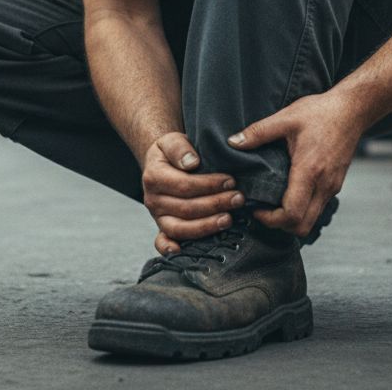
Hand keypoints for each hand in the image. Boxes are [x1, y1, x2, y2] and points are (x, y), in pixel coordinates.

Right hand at [141, 132, 243, 254]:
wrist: (161, 162)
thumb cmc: (173, 152)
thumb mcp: (172, 140)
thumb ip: (180, 148)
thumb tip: (192, 163)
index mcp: (154, 176)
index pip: (184, 185)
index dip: (209, 185)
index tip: (230, 181)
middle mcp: (152, 199)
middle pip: (186, 208)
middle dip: (216, 204)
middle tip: (238, 199)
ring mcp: (156, 216)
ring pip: (180, 228)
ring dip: (206, 226)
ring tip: (228, 219)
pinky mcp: (161, 227)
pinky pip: (162, 242)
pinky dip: (168, 249)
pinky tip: (181, 251)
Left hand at [227, 93, 360, 236]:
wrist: (352, 110)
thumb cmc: (321, 112)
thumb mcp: (286, 118)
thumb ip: (258, 132)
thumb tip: (233, 142)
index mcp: (309, 171)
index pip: (292, 214)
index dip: (271, 219)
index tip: (256, 208)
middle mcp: (324, 185)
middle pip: (302, 226)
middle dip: (279, 225)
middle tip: (263, 210)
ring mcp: (332, 187)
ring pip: (311, 220)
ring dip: (291, 219)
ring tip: (274, 203)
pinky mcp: (335, 184)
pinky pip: (317, 208)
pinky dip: (302, 209)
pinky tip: (289, 193)